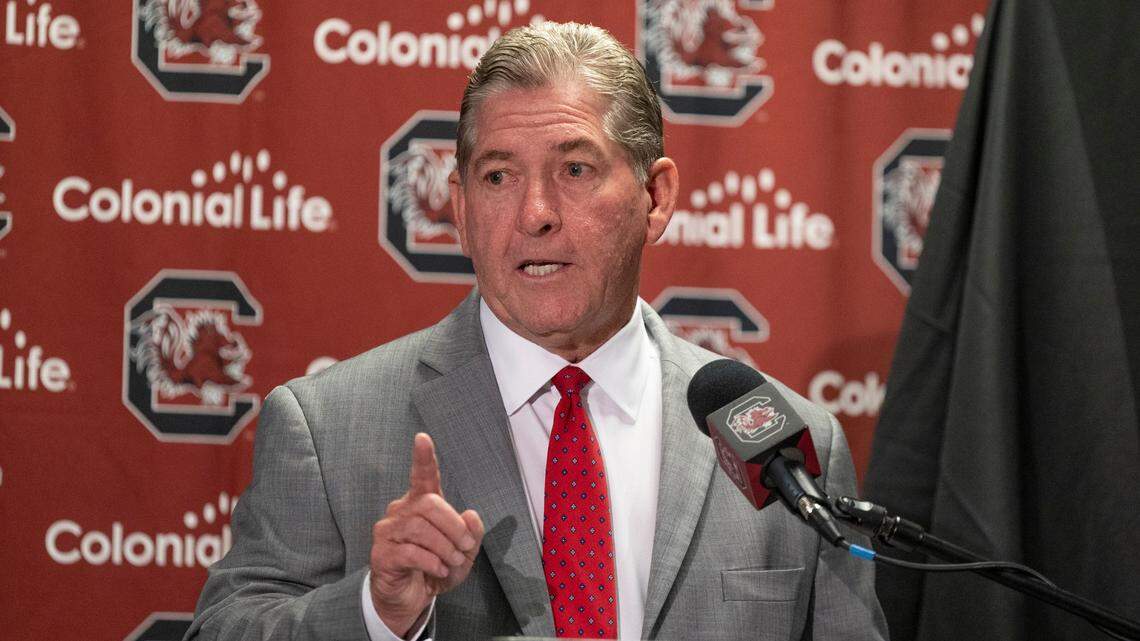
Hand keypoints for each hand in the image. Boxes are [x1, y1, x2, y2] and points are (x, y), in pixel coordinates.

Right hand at [369, 433, 484, 636]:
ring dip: (444, 547)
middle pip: (429, 504)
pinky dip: (431, 562)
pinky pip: (410, 552)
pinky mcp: (382, 554)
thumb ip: (471, 534)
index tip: (422, 438)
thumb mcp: (462, 554)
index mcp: (421, 505)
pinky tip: (438, 569)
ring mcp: (388, 532)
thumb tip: (471, 515)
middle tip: (464, 546)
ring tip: (452, 561)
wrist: (411, 598)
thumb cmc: (435, 568)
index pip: (422, 476)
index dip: (423, 458)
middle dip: (453, 525)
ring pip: (420, 529)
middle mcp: (401, 512)